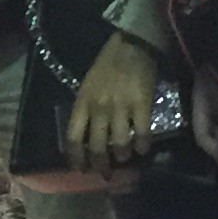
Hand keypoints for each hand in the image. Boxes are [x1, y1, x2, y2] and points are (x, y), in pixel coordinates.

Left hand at [67, 31, 161, 173]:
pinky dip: (142, 145)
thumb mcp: (88, 85)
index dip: (76, 158)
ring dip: (122, 155)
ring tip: (125, 157)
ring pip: (119, 143)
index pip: (74, 138)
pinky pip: (142, 133)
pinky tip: (143, 149)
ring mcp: (120, 107)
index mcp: (82, 102)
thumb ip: (87, 109)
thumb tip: (90, 135)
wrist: (131, 44)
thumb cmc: (107, 64)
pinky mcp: (141, 104)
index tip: (80, 169)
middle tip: (105, 174)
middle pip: (96, 146)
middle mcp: (99, 108)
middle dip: (100, 165)